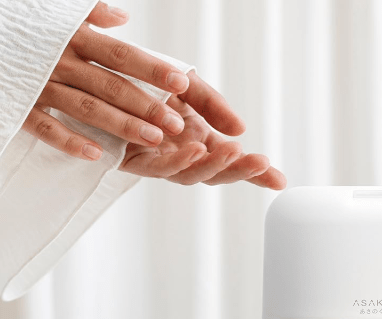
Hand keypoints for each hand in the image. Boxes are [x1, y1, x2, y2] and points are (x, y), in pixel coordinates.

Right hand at [22, 2, 188, 159]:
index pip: (120, 54)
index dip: (151, 68)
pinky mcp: (17, 107)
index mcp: (71, 36)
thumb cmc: (17, 27)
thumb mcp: (52, 12)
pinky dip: (69, 141)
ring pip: (85, 108)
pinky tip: (97, 156)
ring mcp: (37, 85)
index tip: (182, 82)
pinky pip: (45, 127)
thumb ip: (90, 13)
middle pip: (109, 85)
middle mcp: (58, 61)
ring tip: (153, 139)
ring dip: (120, 125)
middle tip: (176, 124)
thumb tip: (124, 17)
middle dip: (145, 104)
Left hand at [120, 72, 286, 189]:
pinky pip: (158, 168)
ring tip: (233, 151)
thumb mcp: (189, 85)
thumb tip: (241, 129)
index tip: (280, 181)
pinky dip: (178, 162)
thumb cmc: (144, 80)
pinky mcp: (135, 160)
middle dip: (239, 171)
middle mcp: (179, 152)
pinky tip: (194, 151)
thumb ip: (213, 105)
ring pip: (189, 175)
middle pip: (214, 173)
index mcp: (197, 138)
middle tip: (261, 163)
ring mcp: (159, 159)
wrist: (101, 73)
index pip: (231, 160)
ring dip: (212, 166)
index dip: (255, 173)